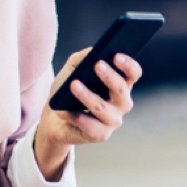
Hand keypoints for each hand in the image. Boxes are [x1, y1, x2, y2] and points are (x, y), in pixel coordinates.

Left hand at [34, 47, 142, 180]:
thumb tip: (92, 52)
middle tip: (97, 65)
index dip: (128, 65)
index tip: (116, 55)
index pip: (133, 73)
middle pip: (121, 90)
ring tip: (74, 85)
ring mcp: (112, 120)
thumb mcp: (72, 68)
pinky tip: (64, 111)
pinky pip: (90, 126)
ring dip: (88, 96)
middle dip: (110, 77)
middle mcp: (120, 103)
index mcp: (119, 84)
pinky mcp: (100, 134)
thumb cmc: (67, 88)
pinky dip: (74, 117)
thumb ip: (83, 58)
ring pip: (103, 108)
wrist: (53, 116)